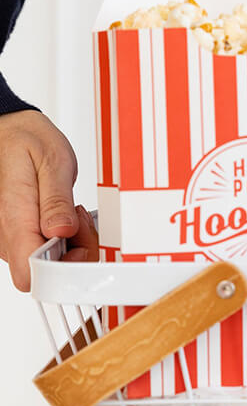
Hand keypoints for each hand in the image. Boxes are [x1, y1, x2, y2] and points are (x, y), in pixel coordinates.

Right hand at [0, 110, 98, 290]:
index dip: (60, 271)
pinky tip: (63, 216)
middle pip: (42, 272)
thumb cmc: (26, 142)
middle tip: (80, 219)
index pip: (29, 273)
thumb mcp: (52, 161)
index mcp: (12, 217)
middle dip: (72, 253)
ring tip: (70, 211)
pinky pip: (41, 250)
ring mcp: (9, 237)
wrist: (8, 132)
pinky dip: (59, 238)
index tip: (79, 247)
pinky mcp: (16, 235)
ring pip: (43, 263)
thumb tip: (63, 231)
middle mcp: (6, 234)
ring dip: (67, 244)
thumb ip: (57, 200)